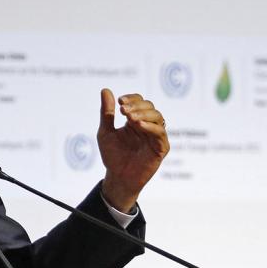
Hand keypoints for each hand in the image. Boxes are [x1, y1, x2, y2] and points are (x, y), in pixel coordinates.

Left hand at [96, 89, 168, 211]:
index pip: (139, 102)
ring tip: (129, 117)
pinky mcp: (161, 148)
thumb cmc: (112, 156)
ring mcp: (155, 136)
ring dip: (144, 114)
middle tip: (123, 111)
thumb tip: (105, 90)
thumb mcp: (105, 132)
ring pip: (158, 117)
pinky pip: (160, 133)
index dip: (132, 99)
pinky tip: (139, 125)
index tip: (120, 102)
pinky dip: (150, 127)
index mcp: (135, 120)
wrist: (118, 177)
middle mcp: (147, 126)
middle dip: (136, 106)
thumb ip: (107, 113)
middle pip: (150, 107)